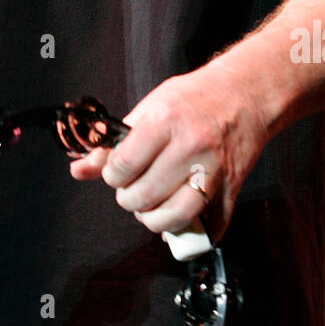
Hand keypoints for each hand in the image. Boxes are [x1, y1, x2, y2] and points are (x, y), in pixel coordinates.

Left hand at [69, 61, 270, 244]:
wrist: (246, 94)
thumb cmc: (193, 98)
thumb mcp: (150, 108)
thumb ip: (114, 143)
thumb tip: (78, 170)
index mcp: (165, 121)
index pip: (123, 165)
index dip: (112, 175)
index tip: (116, 172)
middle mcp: (190, 146)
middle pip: (144, 195)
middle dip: (128, 199)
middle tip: (132, 189)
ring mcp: (214, 169)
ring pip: (174, 217)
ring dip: (154, 220)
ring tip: (151, 208)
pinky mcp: (232, 187)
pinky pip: (208, 226)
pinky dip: (191, 231)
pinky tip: (179, 219)